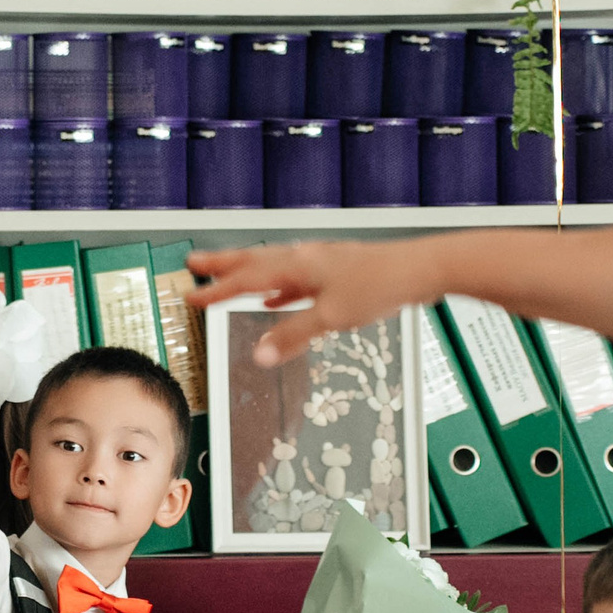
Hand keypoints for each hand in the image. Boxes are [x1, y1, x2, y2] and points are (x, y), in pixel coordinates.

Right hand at [185, 242, 429, 368]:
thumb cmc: (381, 285)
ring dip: (247, 272)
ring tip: (228, 278)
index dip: (217, 289)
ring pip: (273, 266)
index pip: (246, 279)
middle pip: (254, 261)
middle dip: (223, 265)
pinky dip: (279, 287)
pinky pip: (295, 277)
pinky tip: (278, 297)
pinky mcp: (336, 270)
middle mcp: (305, 258)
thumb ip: (294, 335)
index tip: (192, 294)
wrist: (421, 269)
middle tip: (195, 262)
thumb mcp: (333, 317)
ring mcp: (320, 262)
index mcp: (297, 267)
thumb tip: (261, 354)